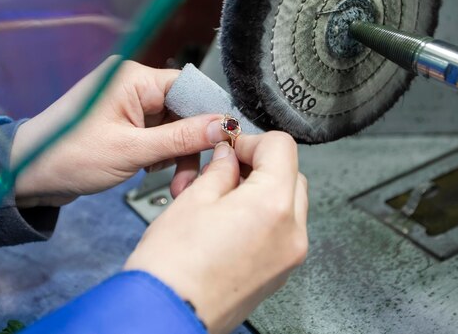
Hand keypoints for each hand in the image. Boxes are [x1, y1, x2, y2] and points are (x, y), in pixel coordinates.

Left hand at [11, 56, 227, 207]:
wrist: (27, 175)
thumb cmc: (69, 157)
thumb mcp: (132, 151)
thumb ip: (180, 138)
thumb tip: (222, 125)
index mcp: (133, 79)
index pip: (187, 88)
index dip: (208, 114)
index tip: (224, 142)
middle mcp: (133, 86)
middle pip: (182, 110)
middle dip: (190, 145)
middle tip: (190, 178)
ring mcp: (128, 105)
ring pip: (172, 126)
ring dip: (176, 154)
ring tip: (170, 181)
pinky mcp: (124, 123)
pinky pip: (156, 135)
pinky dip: (160, 155)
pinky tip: (152, 172)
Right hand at [125, 132, 308, 333]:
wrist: (166, 317)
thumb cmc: (173, 268)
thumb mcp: (193, 200)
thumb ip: (219, 169)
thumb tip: (228, 157)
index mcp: (273, 206)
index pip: (281, 147)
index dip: (251, 140)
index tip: (231, 147)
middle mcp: (291, 233)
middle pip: (291, 175)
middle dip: (260, 165)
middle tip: (226, 168)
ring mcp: (288, 257)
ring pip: (288, 204)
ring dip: (262, 191)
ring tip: (222, 197)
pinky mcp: (278, 274)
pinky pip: (281, 231)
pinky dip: (263, 217)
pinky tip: (229, 221)